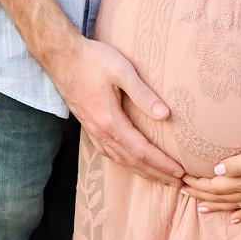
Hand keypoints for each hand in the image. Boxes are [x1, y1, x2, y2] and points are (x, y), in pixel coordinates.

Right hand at [45, 37, 184, 185]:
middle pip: (132, 161)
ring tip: (160, 177)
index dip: (162, 164)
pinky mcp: (88, 125)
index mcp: (110, 121)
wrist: (60, 56)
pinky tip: (132, 162)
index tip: (180, 172)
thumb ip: (142, 93)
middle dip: (156, 173)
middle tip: (177, 183)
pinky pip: (109, 152)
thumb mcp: (121, 70)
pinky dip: (125, 162)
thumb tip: (166, 115)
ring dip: (142, 171)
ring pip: (120, 160)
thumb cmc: (92, 59)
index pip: (141, 151)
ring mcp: (92, 130)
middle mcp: (100, 131)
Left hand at [179, 135, 240, 223]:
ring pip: (234, 205)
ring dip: (216, 206)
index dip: (197, 183)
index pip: (215, 185)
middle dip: (200, 194)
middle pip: (221, 196)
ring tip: (200, 208)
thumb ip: (240, 164)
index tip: (181, 178)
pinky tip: (234, 219)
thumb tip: (216, 170)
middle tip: (182, 191)